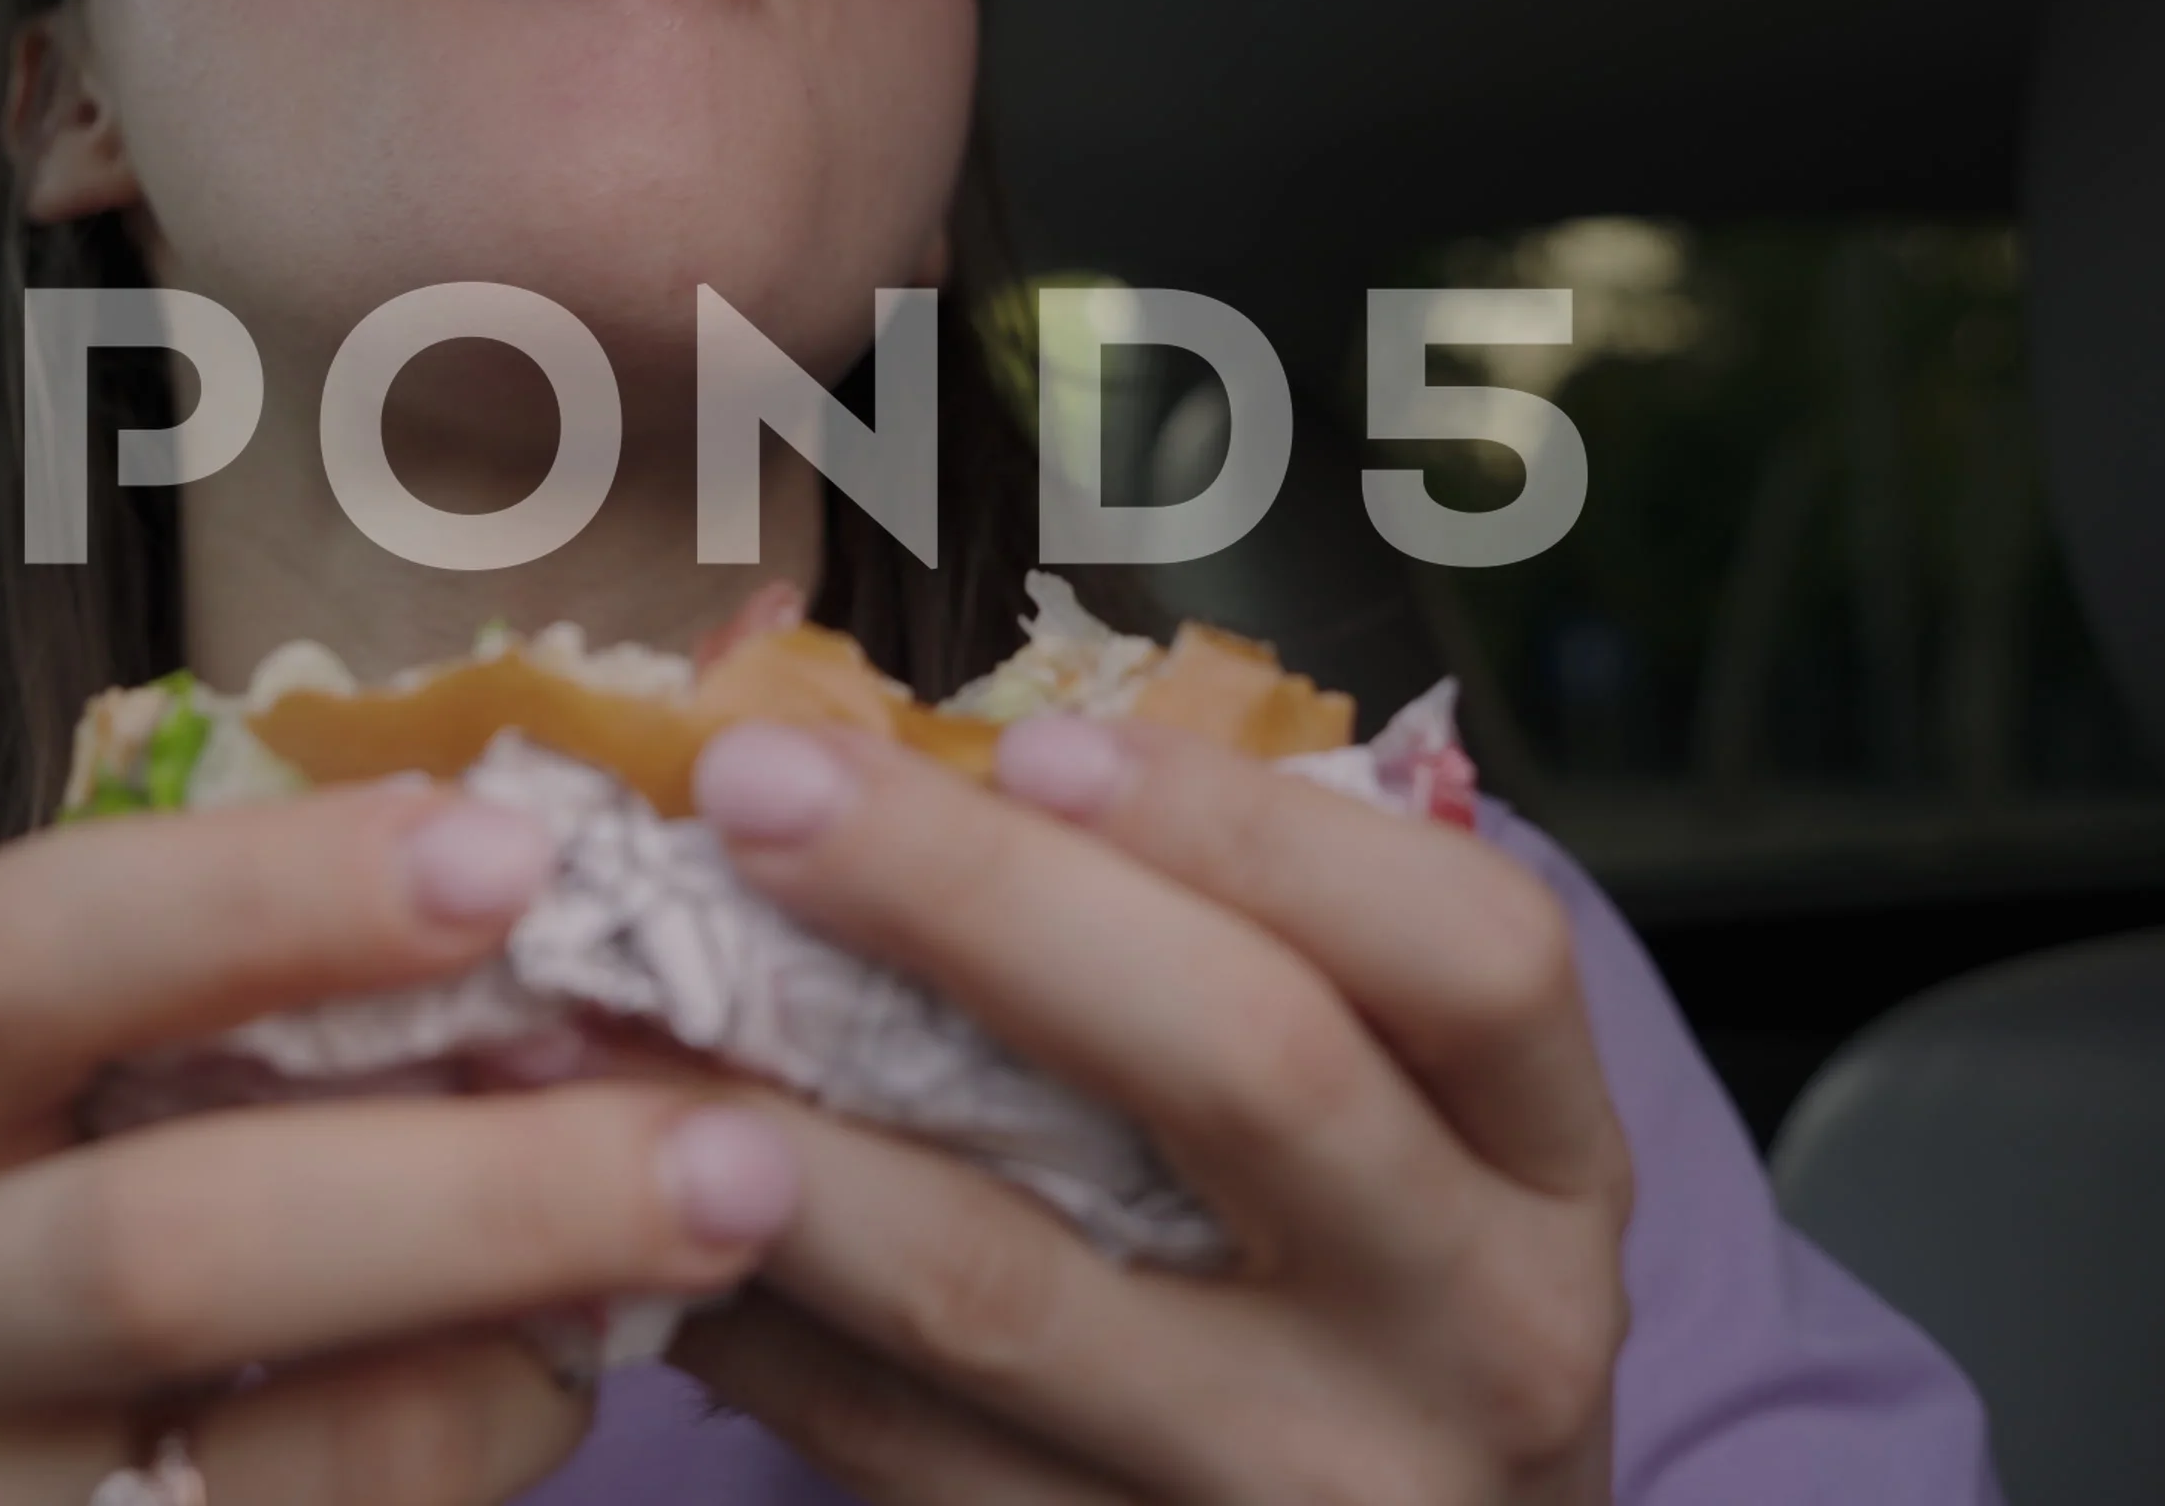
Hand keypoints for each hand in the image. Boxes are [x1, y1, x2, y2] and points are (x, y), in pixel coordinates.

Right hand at [0, 784, 804, 1503]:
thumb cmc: (57, 1257)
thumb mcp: (89, 1106)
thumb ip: (271, 1007)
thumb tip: (578, 880)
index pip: (12, 955)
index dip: (262, 896)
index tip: (513, 855)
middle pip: (153, 1252)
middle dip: (476, 1197)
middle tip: (730, 1152)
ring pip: (257, 1465)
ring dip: (518, 1355)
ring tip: (701, 1258)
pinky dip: (474, 1454)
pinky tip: (560, 1386)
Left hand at [670, 715, 1631, 1504]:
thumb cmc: (1376, 1307)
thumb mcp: (1409, 1138)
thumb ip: (1247, 951)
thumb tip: (925, 744)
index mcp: (1549, 1168)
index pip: (1471, 954)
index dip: (1250, 826)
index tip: (1033, 735)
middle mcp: (1474, 1333)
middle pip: (1245, 1067)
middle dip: (976, 900)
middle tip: (759, 784)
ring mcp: (1306, 1492)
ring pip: (1015, 1287)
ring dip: (793, 1128)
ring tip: (615, 1011)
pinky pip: (903, 1452)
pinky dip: (752, 1321)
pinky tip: (637, 1214)